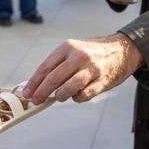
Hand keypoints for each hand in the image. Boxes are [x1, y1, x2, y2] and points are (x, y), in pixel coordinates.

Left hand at [23, 34, 142, 104]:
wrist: (121, 50)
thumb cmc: (91, 54)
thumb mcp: (73, 51)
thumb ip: (57, 66)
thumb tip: (36, 85)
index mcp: (67, 47)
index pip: (45, 67)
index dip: (34, 82)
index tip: (27, 93)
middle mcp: (79, 56)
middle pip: (54, 78)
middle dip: (42, 92)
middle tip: (36, 101)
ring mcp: (92, 68)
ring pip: (69, 87)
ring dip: (60, 96)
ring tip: (58, 97)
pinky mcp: (103, 80)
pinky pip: (85, 94)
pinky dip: (78, 98)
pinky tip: (76, 96)